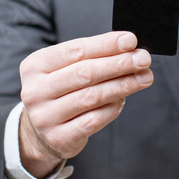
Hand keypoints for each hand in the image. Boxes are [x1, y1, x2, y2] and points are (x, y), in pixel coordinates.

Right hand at [18, 31, 152, 177]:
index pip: (76, 50)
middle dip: (119, 64)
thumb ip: (91, 57)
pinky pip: (93, 120)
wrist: (40, 131)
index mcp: (35, 65)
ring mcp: (45, 116)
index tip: (131, 41)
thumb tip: (129, 49)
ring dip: (122, 85)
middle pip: (85, 73)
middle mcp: (35, 90)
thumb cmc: (59, 92)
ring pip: (92, 97)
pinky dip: (113, 108)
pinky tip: (123, 100)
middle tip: (143, 60)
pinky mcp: (59, 137)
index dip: (106, 44)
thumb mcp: (64, 69)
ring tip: (143, 78)